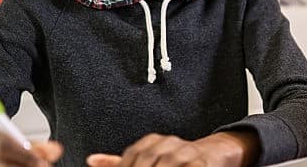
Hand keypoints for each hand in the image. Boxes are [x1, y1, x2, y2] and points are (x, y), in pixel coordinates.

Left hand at [87, 131, 259, 166]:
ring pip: (167, 165)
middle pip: (146, 162)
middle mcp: (168, 144)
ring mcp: (186, 154)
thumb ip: (120, 163)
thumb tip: (92, 161)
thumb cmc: (176, 161)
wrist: (213, 155)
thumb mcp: (148, 159)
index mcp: (152, 142)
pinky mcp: (202, 164)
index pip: (130, 157)